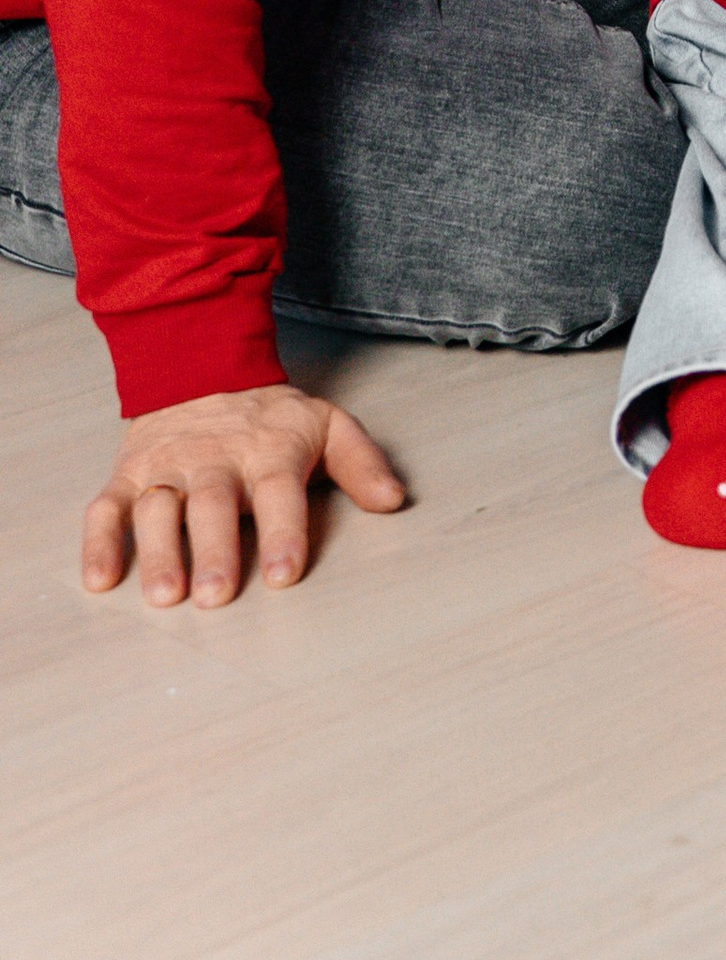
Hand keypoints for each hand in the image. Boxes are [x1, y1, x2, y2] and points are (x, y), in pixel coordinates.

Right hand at [84, 384, 405, 608]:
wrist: (200, 364)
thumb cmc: (270, 414)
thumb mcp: (326, 423)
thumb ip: (361, 462)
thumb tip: (393, 500)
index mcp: (269, 451)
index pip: (279, 494)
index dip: (283, 533)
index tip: (284, 575)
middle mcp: (216, 460)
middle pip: (214, 506)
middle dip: (214, 551)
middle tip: (215, 595)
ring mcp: (168, 467)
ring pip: (159, 509)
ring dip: (159, 552)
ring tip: (164, 596)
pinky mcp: (128, 472)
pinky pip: (108, 507)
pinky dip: (99, 542)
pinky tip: (100, 578)